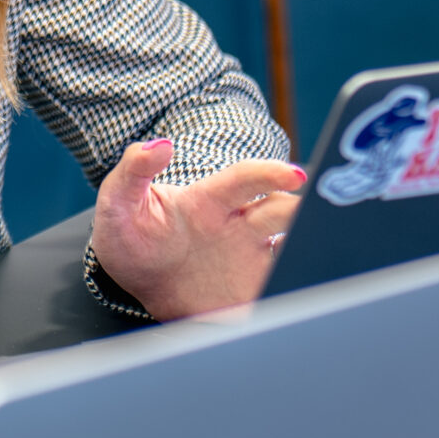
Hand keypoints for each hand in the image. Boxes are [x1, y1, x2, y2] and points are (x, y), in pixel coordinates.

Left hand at [89, 138, 306, 319]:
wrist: (136, 284)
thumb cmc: (130, 236)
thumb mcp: (118, 202)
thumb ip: (133, 171)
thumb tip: (158, 144)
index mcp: (209, 201)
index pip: (245, 180)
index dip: (269, 174)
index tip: (295, 176)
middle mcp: (237, 226)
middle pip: (279, 211)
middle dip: (302, 211)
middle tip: (319, 218)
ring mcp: (249, 257)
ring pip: (291, 246)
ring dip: (308, 247)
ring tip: (320, 254)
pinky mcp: (254, 289)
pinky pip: (285, 285)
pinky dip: (300, 285)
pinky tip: (308, 293)